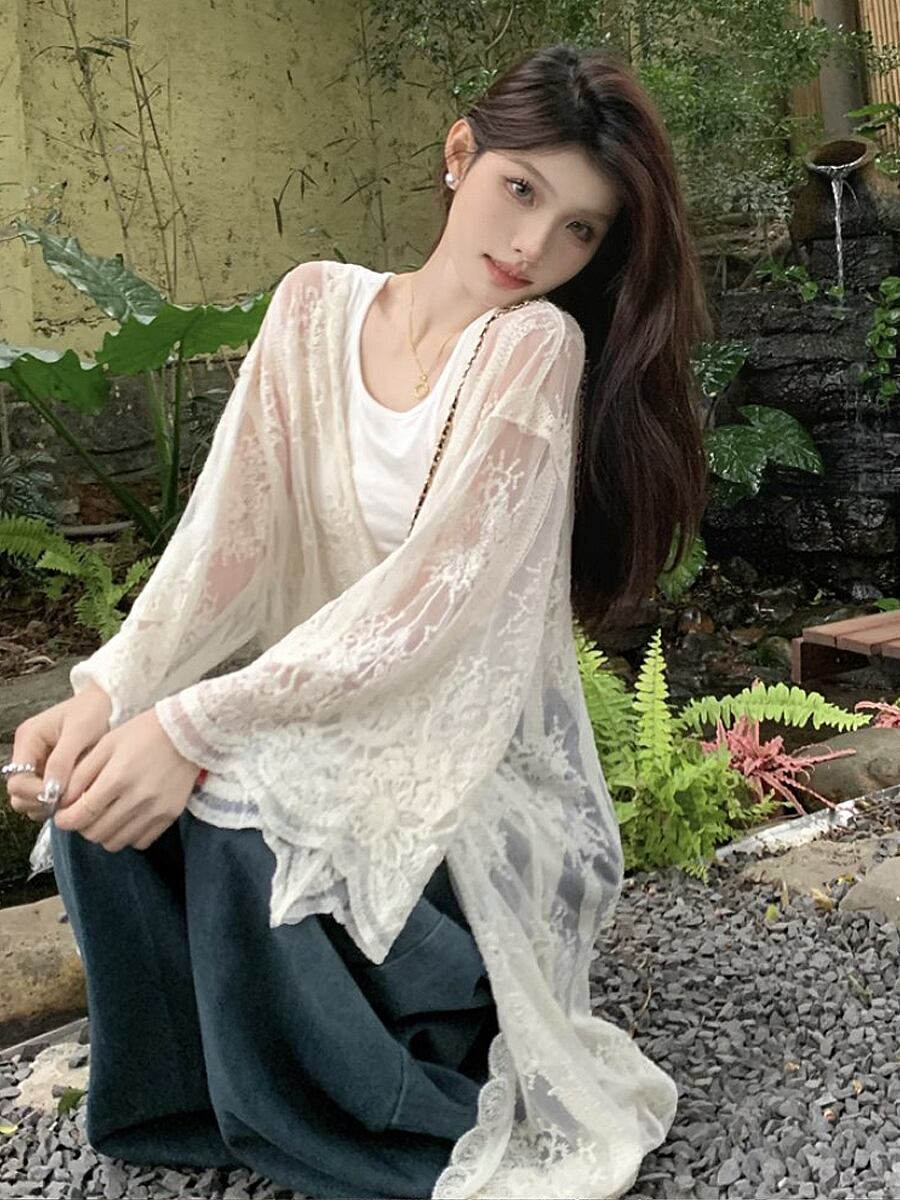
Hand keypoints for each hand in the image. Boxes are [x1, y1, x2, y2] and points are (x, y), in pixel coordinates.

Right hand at [6, 684, 111, 822]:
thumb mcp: (80, 731)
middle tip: (68, 802)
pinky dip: (58, 802)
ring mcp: (37, 764)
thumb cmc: (93, 710)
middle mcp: (27, 754)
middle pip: (19, 794)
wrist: (107, 702)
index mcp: (28, 739)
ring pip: (31, 799)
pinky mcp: (51, 772)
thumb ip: (62, 760)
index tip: (61, 796)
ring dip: (49, 805)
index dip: (35, 794)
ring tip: (74, 799)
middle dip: (40, 802)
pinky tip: (78, 795)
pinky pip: (47, 796)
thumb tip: (49, 791)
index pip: (17, 781)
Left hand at [52, 707, 200, 852]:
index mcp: (117, 778)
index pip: (81, 816)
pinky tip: (127, 817)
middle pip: (96, 833)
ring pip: (116, 842)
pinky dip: (128, 835)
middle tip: (84, 812)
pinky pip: (140, 842)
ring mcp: (156, 810)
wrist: (188, 732)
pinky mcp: (170, 816)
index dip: (65, 820)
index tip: (62, 815)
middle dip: (82, 826)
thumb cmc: (143, 733)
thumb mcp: (106, 744)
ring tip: (106, 815)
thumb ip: (81, 773)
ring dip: (104, 833)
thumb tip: (63, 801)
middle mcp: (137, 799)